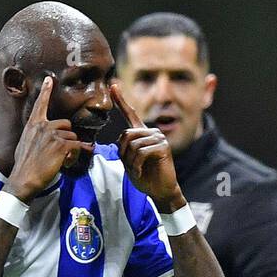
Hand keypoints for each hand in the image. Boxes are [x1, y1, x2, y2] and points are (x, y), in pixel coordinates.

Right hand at [6, 76, 94, 201]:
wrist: (23, 179)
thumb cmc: (23, 166)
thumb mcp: (24, 145)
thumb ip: (35, 136)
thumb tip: (42, 139)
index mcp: (33, 125)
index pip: (40, 105)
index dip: (45, 91)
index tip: (49, 79)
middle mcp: (43, 126)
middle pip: (66, 124)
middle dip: (67, 137)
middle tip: (61, 152)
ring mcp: (53, 135)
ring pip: (73, 137)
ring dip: (71, 149)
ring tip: (61, 160)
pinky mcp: (62, 145)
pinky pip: (77, 146)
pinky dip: (76, 155)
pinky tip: (66, 162)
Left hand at [111, 82, 182, 210]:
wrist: (159, 190)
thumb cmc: (144, 177)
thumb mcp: (129, 161)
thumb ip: (124, 148)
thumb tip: (121, 139)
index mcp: (141, 134)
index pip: (130, 114)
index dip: (121, 100)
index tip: (113, 86)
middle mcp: (150, 132)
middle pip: (126, 135)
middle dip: (123, 153)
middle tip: (130, 166)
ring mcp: (158, 137)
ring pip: (133, 145)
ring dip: (130, 162)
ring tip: (137, 170)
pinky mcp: (163, 146)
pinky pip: (141, 152)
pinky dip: (136, 166)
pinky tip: (140, 172)